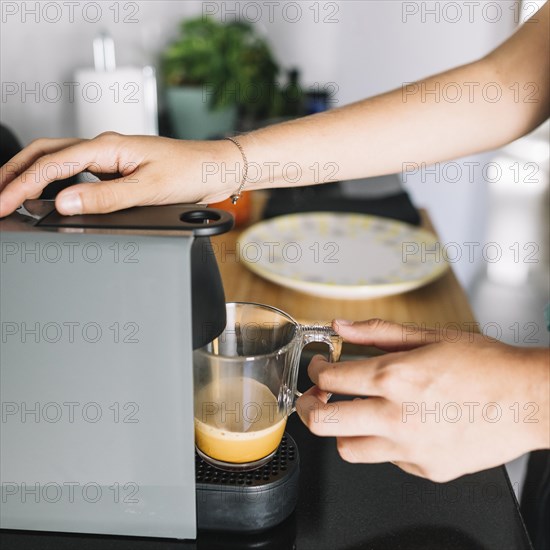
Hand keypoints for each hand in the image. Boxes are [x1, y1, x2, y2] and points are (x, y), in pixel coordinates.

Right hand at [0, 132, 237, 216]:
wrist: (215, 169)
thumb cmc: (190, 172)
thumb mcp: (148, 189)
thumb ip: (106, 198)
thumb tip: (65, 203)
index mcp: (107, 147)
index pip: (51, 165)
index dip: (22, 185)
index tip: (3, 204)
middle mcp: (104, 148)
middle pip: (45, 154)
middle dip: (15, 173)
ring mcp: (110, 158)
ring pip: (58, 161)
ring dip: (31, 176)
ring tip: (12, 194)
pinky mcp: (117, 170)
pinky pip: (77, 173)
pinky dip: (56, 183)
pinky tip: (51, 196)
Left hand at [296, 319, 548, 481]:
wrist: (530, 400)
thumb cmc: (485, 365)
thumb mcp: (429, 335)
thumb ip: (377, 332)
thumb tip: (341, 327)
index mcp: (394, 377)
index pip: (328, 378)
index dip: (314, 370)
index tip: (319, 367)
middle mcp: (396, 417)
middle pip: (322, 422)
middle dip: (308, 407)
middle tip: (315, 398)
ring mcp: (411, 449)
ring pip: (347, 449)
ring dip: (342, 430)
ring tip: (355, 415)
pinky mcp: (427, 469)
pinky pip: (387, 460)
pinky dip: (384, 444)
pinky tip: (401, 427)